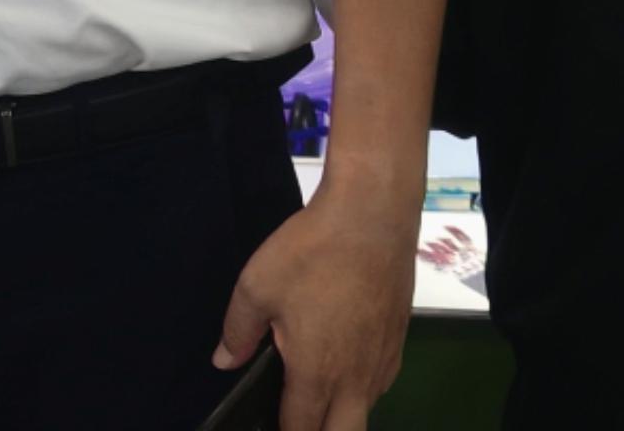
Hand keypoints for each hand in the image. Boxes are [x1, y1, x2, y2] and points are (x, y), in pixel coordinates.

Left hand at [215, 186, 414, 430]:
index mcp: (316, 373)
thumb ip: (238, 332)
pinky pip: (380, 384)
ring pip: (365, 411)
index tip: (270, 422)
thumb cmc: (313, 251)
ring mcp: (382, 362)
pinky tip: (344, 363)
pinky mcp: (399, 341)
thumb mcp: (257, 287)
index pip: (300, 430)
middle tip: (297, 414)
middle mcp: (355, 379)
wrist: (373, 215)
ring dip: (342, 413)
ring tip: (318, 391)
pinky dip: (362, 388)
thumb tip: (223, 361)